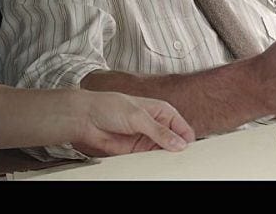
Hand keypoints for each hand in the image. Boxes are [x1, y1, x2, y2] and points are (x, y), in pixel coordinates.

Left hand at [70, 92, 196, 156]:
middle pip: (176, 144)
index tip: (188, 153)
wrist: (86, 118)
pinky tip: (155, 168)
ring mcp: (147, 140)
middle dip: (178, 153)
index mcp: (162, 112)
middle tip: (181, 163)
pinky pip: (150, 161)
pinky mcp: (137, 151)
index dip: (187, 141)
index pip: (183, 129)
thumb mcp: (138, 116)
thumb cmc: (110, 107)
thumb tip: (179, 144)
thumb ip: (159, 131)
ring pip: (164, 154)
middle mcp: (157, 126)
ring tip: (168, 166)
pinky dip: (153, 165)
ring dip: (166, 160)